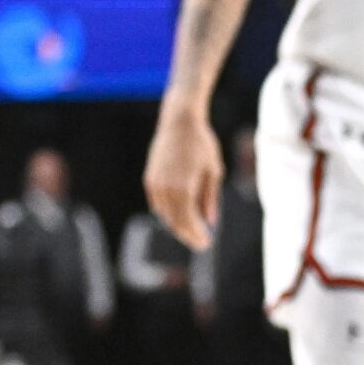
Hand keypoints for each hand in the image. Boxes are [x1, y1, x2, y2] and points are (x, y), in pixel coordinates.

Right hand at [144, 108, 225, 249]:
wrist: (179, 120)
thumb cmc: (201, 143)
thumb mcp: (213, 170)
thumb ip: (210, 197)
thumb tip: (210, 222)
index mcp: (183, 188)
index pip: (188, 222)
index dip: (197, 236)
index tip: (206, 244)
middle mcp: (166, 188)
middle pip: (175, 222)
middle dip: (188, 235)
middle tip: (200, 242)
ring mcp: (155, 183)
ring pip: (164, 214)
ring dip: (177, 225)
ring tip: (191, 230)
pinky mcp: (150, 177)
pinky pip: (157, 203)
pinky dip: (167, 213)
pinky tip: (179, 215)